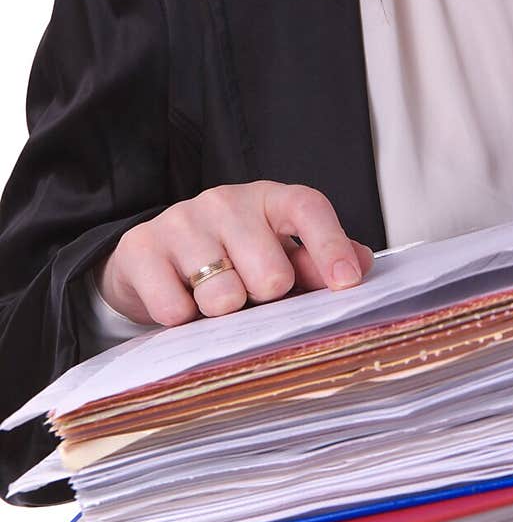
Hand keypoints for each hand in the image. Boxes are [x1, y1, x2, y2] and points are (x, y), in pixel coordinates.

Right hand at [95, 182, 372, 324]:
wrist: (153, 260)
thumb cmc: (231, 258)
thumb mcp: (278, 255)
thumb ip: (317, 262)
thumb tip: (361, 265)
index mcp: (269, 200)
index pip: (307, 209)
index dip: (330, 246)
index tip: (346, 283)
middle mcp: (226, 202)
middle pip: (270, 272)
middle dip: (266, 298)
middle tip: (253, 297)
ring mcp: (181, 221)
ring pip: (222, 295)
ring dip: (223, 313)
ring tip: (215, 303)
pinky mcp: (141, 248)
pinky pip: (173, 308)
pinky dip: (182, 321)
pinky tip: (181, 308)